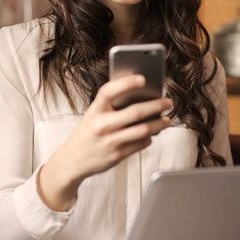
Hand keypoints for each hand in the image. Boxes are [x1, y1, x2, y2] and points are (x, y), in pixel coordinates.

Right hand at [37, 74, 172, 210]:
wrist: (72, 160)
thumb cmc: (87, 133)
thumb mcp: (93, 115)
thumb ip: (111, 106)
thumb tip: (140, 97)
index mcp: (94, 111)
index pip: (109, 91)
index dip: (126, 83)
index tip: (143, 79)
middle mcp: (101, 125)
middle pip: (135, 113)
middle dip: (156, 106)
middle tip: (168, 102)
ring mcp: (110, 141)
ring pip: (142, 130)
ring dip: (158, 124)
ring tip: (166, 120)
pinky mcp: (117, 155)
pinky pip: (140, 144)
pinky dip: (149, 138)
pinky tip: (151, 134)